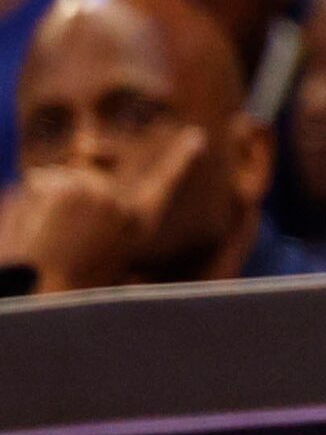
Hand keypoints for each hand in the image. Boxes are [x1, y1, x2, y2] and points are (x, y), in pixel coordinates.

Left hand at [0, 128, 208, 295]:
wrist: (37, 297)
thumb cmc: (66, 288)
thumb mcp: (101, 259)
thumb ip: (104, 219)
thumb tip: (91, 168)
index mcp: (135, 223)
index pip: (163, 181)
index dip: (180, 160)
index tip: (195, 137)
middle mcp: (116, 200)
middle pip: (87, 179)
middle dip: (66, 199)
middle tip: (55, 242)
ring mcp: (83, 188)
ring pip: (55, 181)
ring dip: (41, 204)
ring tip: (41, 242)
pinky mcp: (50, 183)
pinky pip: (29, 186)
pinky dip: (21, 206)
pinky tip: (28, 233)